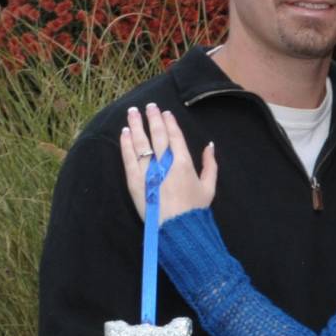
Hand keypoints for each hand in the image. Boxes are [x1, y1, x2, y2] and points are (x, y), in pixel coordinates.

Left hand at [120, 103, 216, 223]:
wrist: (177, 229)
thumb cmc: (194, 210)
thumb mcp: (209, 188)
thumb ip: (210, 165)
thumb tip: (210, 145)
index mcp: (184, 163)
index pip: (175, 136)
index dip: (169, 123)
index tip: (165, 113)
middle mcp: (165, 163)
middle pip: (157, 135)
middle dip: (153, 118)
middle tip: (149, 106)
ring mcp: (148, 171)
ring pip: (141, 142)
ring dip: (136, 125)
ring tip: (132, 112)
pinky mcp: (135, 181)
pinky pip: (129, 158)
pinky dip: (126, 144)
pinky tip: (125, 133)